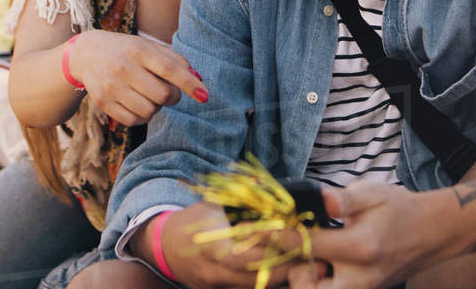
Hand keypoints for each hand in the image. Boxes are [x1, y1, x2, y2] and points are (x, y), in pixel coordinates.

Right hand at [70, 29, 207, 126]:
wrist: (87, 54)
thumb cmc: (128, 51)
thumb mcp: (149, 47)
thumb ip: (175, 61)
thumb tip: (198, 81)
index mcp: (139, 50)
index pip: (170, 69)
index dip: (189, 83)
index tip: (204, 96)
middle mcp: (124, 68)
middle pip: (162, 95)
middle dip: (172, 97)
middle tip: (167, 91)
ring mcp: (111, 87)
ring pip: (149, 111)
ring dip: (156, 108)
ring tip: (149, 96)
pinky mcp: (102, 102)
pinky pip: (133, 121)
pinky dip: (142, 117)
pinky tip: (138, 104)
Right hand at [143, 201, 305, 288]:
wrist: (164, 245)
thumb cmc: (195, 219)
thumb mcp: (216, 205)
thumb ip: (245, 205)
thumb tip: (279, 197)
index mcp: (212, 245)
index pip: (249, 254)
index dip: (276, 248)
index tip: (299, 238)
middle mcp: (214, 270)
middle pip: (258, 275)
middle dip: (287, 265)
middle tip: (311, 254)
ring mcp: (215, 285)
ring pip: (256, 286)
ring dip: (281, 275)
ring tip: (303, 262)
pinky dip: (266, 280)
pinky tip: (283, 270)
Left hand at [287, 183, 459, 288]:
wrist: (431, 233)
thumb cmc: (399, 210)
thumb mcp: (374, 194)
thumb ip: (346, 199)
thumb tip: (322, 199)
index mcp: (361, 247)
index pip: (308, 244)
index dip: (277, 236)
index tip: (254, 230)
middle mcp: (360, 277)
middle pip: (307, 286)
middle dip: (293, 270)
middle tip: (296, 248)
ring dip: (306, 278)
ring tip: (314, 256)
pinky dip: (319, 282)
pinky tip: (324, 262)